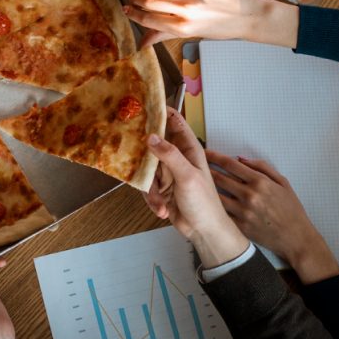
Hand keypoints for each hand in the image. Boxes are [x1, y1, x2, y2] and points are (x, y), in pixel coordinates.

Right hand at [124, 0, 297, 48]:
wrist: (246, 14)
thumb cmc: (220, 27)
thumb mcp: (191, 35)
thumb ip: (164, 35)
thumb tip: (143, 42)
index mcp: (183, 27)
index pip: (149, 19)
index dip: (133, 14)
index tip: (126, 10)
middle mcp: (187, 9)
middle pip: (149, 0)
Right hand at [144, 109, 248, 267]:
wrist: (204, 231)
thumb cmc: (203, 202)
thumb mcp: (187, 176)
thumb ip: (169, 155)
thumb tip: (150, 136)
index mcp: (188, 148)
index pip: (174, 121)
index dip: (159, 112)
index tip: (140, 107)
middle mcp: (177, 157)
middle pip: (152, 144)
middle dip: (143, 156)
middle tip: (134, 160)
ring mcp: (168, 173)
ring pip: (145, 168)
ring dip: (149, 188)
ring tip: (160, 201)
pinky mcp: (160, 188)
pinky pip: (146, 187)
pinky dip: (151, 199)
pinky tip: (161, 209)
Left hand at [206, 151, 338, 283]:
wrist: (295, 237)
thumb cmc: (291, 209)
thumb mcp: (282, 182)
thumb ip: (262, 167)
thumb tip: (240, 159)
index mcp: (260, 182)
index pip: (230, 164)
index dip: (215, 156)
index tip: (206, 152)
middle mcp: (249, 195)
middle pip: (219, 178)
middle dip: (206, 169)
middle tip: (194, 164)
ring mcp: (243, 212)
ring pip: (216, 195)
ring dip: (205, 188)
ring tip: (197, 182)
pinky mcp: (239, 226)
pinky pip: (220, 213)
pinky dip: (212, 206)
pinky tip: (205, 202)